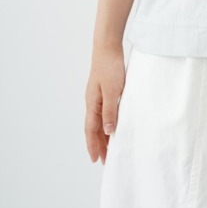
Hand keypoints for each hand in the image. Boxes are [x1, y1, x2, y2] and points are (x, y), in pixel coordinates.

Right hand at [85, 46, 125, 164]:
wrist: (108, 47)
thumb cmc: (110, 67)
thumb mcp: (112, 91)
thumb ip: (110, 111)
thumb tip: (108, 132)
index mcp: (92, 104)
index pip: (91, 130)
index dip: (93, 145)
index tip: (96, 159)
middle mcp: (93, 102)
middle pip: (94, 128)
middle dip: (99, 144)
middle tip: (105, 160)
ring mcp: (98, 96)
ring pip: (100, 121)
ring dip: (104, 135)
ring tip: (111, 147)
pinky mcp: (105, 90)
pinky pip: (105, 112)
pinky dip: (108, 122)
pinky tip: (115, 125)